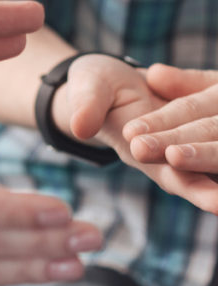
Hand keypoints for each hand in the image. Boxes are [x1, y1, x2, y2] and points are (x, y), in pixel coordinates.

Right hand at [55, 56, 217, 211]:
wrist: (104, 84)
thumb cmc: (94, 89)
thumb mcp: (87, 91)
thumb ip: (85, 108)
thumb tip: (81, 127)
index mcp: (141, 150)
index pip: (172, 173)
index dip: (194, 185)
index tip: (217, 200)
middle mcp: (168, 157)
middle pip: (204, 177)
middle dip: (216, 183)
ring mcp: (184, 146)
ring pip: (211, 158)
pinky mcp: (198, 129)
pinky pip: (213, 138)